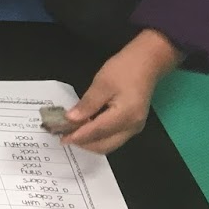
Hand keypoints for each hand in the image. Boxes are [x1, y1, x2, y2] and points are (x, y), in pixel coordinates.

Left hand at [63, 30, 181, 154]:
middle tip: (64, 137)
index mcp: (126, 116)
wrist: (147, 63)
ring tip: (72, 133)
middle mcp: (132, 127)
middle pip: (105, 145)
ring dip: (91, 141)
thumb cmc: (123, 70)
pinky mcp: (133, 124)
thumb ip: (87, 104)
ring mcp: (134, 128)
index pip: (97, 131)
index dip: (78, 136)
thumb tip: (71, 120)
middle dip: (84, 144)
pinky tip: (86, 128)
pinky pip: (114, 137)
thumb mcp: (101, 84)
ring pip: (109, 144)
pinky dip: (99, 136)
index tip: (62, 138)